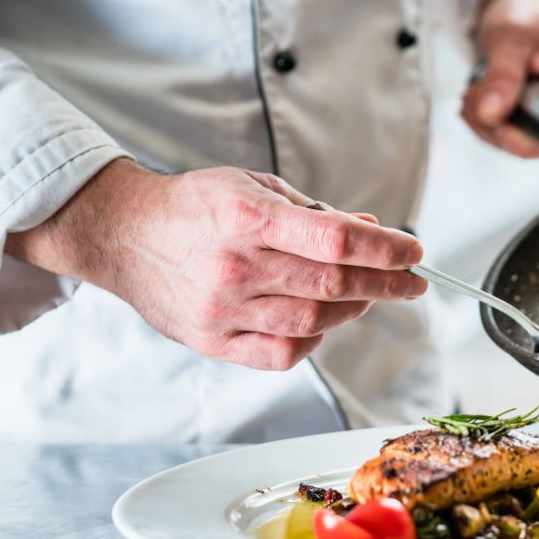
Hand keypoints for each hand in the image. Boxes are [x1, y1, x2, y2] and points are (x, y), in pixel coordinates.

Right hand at [5, 159, 426, 369]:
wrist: (124, 235)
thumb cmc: (194, 206)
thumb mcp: (254, 186)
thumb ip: (314, 211)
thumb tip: (371, 228)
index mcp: (246, 216)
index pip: (336, 238)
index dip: (385, 248)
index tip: (414, 252)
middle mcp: (235, 265)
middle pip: (333, 284)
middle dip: (386, 283)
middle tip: (413, 281)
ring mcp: (223, 308)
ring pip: (314, 322)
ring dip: (355, 309)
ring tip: (368, 294)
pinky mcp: (213, 340)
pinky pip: (282, 352)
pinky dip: (315, 339)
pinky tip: (323, 322)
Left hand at [461, 0, 538, 157]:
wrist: (533, 2)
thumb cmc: (532, 12)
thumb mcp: (512, 37)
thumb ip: (503, 76)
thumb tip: (490, 116)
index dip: (509, 133)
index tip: (481, 106)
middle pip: (531, 146)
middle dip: (492, 124)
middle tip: (470, 94)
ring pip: (518, 142)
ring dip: (486, 122)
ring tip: (473, 90)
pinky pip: (516, 132)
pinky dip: (491, 118)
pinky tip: (482, 97)